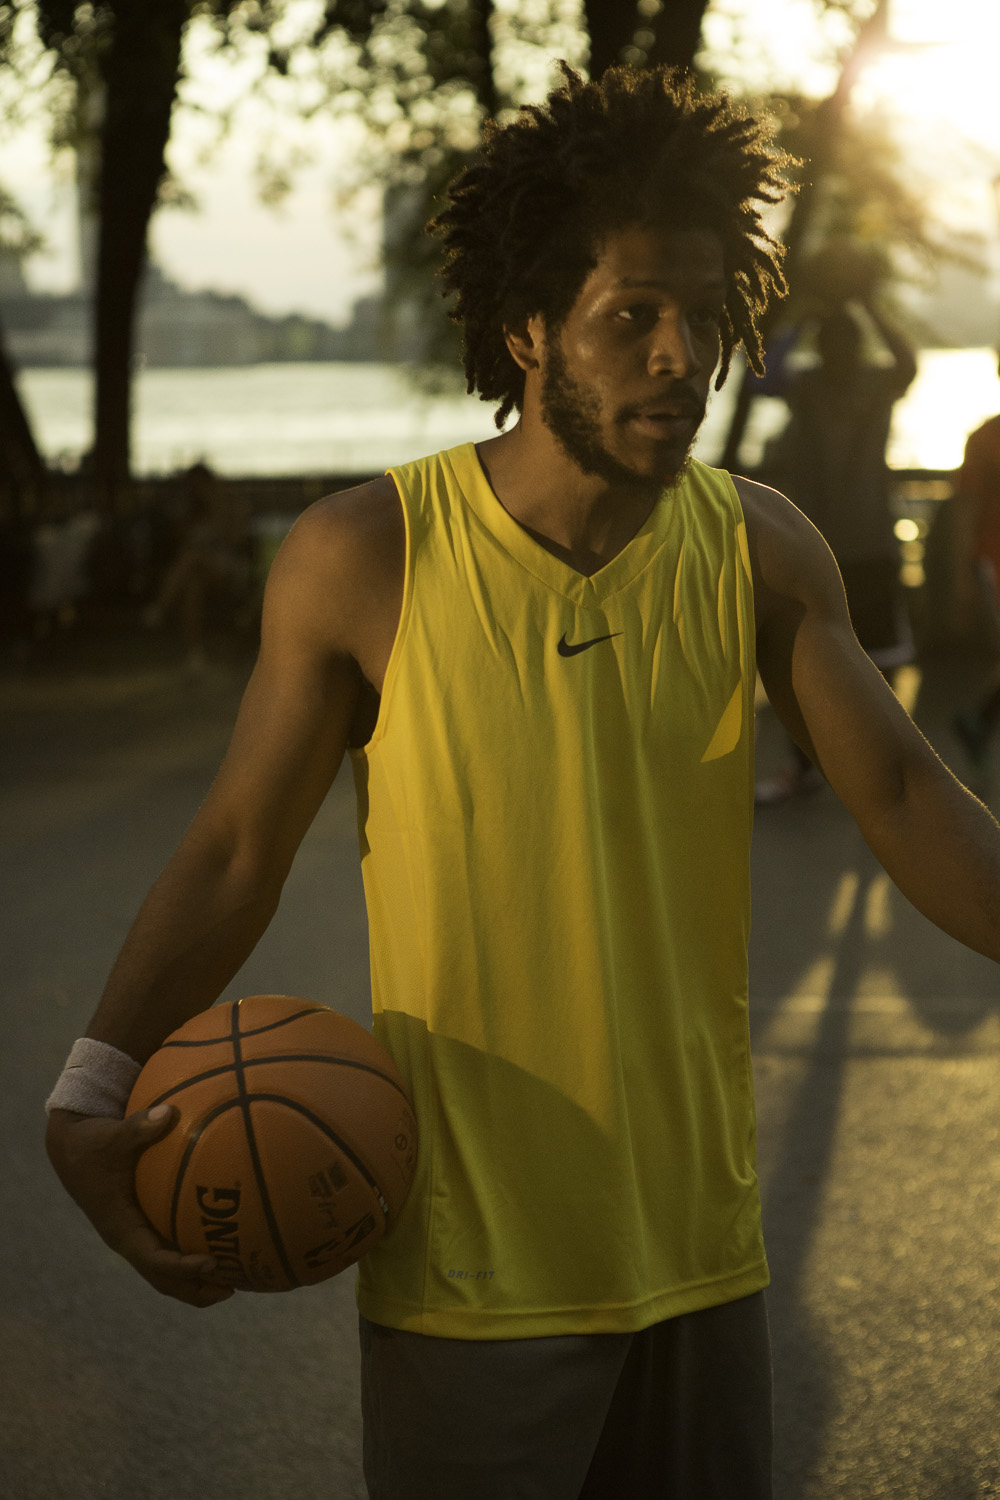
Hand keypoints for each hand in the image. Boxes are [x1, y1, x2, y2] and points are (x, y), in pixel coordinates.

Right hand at [46, 1104, 234, 1307]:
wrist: (71, 1149)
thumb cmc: (93, 1144)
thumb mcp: (112, 1136)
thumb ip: (139, 1127)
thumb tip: (169, 1112)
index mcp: (121, 1228)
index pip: (153, 1259)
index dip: (181, 1267)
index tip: (211, 1263)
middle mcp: (129, 1239)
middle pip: (163, 1278)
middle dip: (194, 1289)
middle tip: (232, 1288)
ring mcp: (135, 1234)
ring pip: (166, 1269)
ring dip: (196, 1280)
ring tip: (235, 1278)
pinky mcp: (142, 1224)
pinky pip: (169, 1247)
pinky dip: (192, 1254)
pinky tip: (223, 1243)